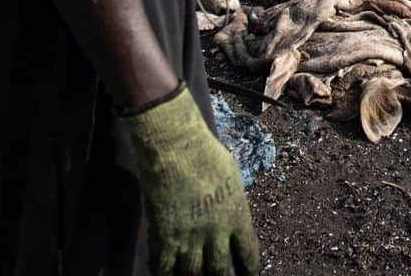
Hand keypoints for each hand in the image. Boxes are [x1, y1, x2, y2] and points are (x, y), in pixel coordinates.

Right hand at [119, 85, 259, 275]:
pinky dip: (162, 272)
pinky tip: (161, 272)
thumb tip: (232, 213)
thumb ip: (232, 203)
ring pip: (191, 274)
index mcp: (238, 216)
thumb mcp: (232, 179)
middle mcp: (216, 233)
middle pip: (219, 271)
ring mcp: (189, 237)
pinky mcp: (164, 236)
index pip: (248, 253)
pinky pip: (162, 266)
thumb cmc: (207, 154)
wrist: (177, 148)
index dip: (249, 270)